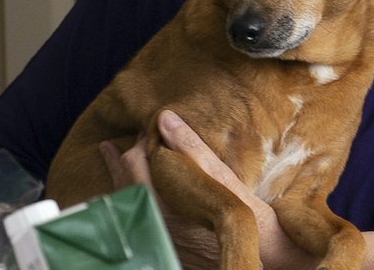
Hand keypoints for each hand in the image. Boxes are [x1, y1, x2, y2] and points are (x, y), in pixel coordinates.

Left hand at [100, 111, 316, 269]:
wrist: (262, 255)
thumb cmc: (246, 216)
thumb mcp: (221, 178)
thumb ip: (191, 148)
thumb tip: (166, 118)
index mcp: (164, 204)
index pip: (139, 159)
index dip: (149, 136)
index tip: (157, 121)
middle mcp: (153, 221)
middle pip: (128, 176)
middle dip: (135, 150)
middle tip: (145, 131)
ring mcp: (156, 234)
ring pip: (125, 195)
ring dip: (123, 170)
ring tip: (111, 151)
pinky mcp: (162, 242)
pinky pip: (133, 211)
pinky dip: (128, 191)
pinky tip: (127, 186)